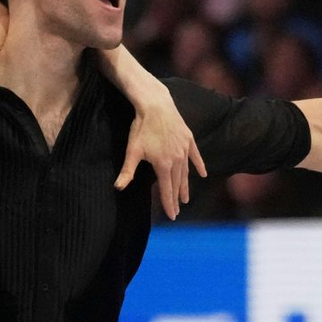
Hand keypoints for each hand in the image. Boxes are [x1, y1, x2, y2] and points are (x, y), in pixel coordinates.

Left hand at [114, 94, 206, 219]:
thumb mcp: (132, 151)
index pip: (167, 190)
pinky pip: (196, 156)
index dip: (169, 204)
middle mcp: (177, 160)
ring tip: (186, 198)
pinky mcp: (188, 139)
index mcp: (163, 165)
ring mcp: (184, 149)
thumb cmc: (141, 128)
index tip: (172, 216)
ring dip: (185, 186)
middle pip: (177, 184)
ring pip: (186, 172)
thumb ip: (128, 171)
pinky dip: (199, 165)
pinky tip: (204, 174)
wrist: (155, 105)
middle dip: (176, 199)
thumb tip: (118, 188)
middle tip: (178, 211)